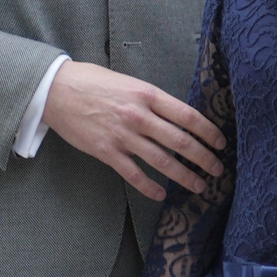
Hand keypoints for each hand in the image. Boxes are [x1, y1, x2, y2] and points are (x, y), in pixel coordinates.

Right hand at [44, 62, 226, 200]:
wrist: (56, 90)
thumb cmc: (93, 82)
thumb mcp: (129, 83)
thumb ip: (152, 100)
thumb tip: (176, 117)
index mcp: (147, 94)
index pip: (188, 116)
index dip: (208, 132)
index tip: (220, 143)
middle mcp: (139, 116)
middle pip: (180, 142)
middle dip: (203, 158)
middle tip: (218, 169)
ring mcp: (123, 136)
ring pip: (162, 161)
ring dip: (184, 176)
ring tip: (199, 185)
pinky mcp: (106, 152)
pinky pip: (133, 174)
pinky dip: (150, 187)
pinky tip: (162, 194)